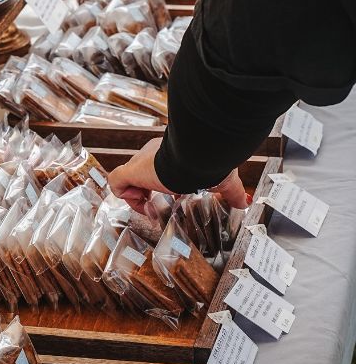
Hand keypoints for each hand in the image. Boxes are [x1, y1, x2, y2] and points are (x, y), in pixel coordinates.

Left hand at [108, 137, 249, 211]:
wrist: (198, 156)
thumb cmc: (210, 162)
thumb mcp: (221, 180)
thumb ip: (231, 192)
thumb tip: (245, 202)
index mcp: (171, 156)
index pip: (158, 170)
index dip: (161, 187)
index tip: (172, 200)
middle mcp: (152, 157)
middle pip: (140, 176)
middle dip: (146, 194)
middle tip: (156, 208)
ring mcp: (140, 163)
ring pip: (127, 180)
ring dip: (136, 198)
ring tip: (149, 208)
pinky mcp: (132, 170)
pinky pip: (117, 182)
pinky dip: (126, 196)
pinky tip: (142, 202)